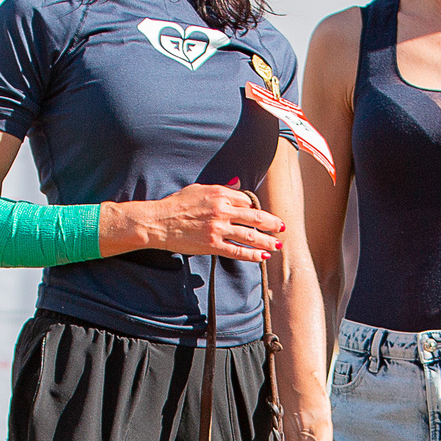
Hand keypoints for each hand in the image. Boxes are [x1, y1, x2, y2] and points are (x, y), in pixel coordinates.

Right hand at [112, 184, 283, 260]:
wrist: (158, 222)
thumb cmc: (176, 204)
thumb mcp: (199, 189)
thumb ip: (221, 188)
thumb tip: (237, 183)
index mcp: (220, 194)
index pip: (247, 201)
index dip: (257, 208)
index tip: (263, 215)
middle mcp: (222, 210)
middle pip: (256, 217)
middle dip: (272, 223)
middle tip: (282, 227)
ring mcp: (218, 228)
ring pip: (251, 235)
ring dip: (268, 241)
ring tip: (278, 245)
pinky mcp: (212, 244)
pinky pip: (238, 251)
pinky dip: (253, 255)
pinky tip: (263, 257)